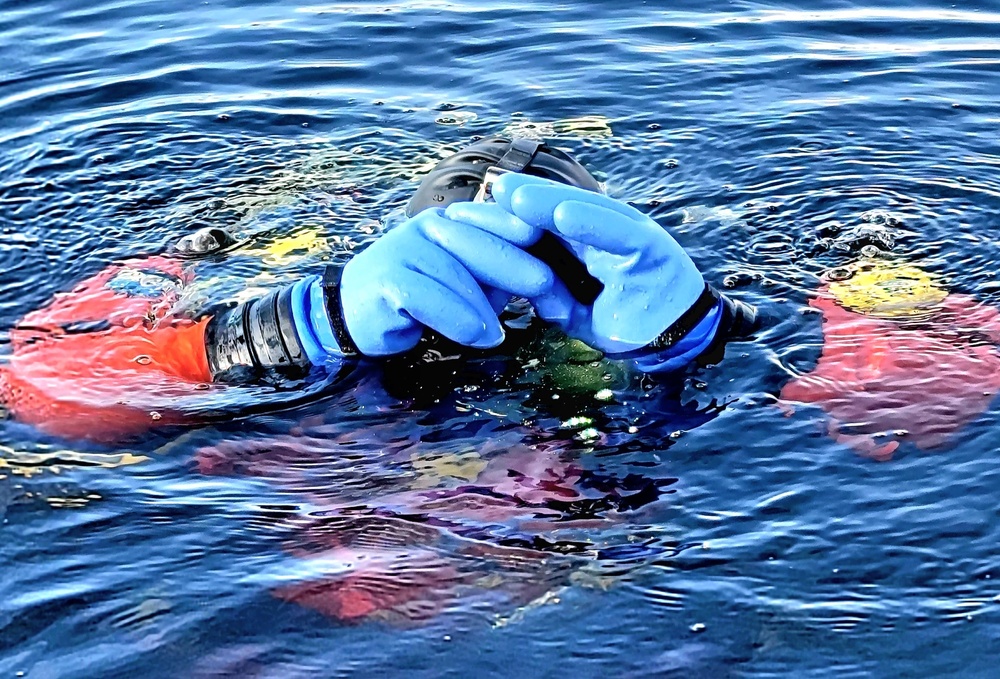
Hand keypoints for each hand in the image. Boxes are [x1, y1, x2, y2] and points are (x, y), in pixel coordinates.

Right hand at [303, 207, 562, 356]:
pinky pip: (430, 297)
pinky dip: (457, 319)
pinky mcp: (387, 278)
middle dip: (521, 270)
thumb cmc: (424, 299)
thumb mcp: (470, 283)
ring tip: (500, 333)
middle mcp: (432, 225)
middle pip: (484, 243)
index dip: (535, 240)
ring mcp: (406, 248)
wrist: (358, 315)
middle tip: (552, 293)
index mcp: (456, 220)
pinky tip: (478, 336)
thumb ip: (502, 275)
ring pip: (458, 273)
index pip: (501, 222)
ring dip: (484, 307)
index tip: (570, 261)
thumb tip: (554, 282)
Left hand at [447, 173, 716, 355]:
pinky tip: (563, 214)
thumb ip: (552, 298)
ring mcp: (632, 236)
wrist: (678, 343)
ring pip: (588, 211)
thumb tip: (519, 288)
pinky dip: (592, 223)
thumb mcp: (580, 314)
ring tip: (516, 197)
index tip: (479, 207)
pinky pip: (619, 232)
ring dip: (550, 202)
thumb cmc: (629, 326)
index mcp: (591, 245)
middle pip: (563, 207)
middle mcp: (611, 233)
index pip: (550, 222)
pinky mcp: (652, 247)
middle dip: (525, 198)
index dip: (516, 212)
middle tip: (488, 189)